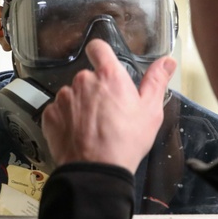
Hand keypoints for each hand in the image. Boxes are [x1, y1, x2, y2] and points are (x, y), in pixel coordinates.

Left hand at [42, 39, 176, 174]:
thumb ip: (156, 81)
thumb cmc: (126, 142)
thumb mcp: (150, 111)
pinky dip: (66, 120)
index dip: (101, 53)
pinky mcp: (50, 115)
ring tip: (93, 127)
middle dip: (96, 90)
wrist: (96, 170)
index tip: (104, 62)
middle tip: (108, 112)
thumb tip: (167, 62)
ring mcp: (64, 98)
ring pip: (72, 95)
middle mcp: (83, 81)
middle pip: (88, 77)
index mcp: (108, 76)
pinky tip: (79, 134)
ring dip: (80, 106)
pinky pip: (59, 111)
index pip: (98, 48)